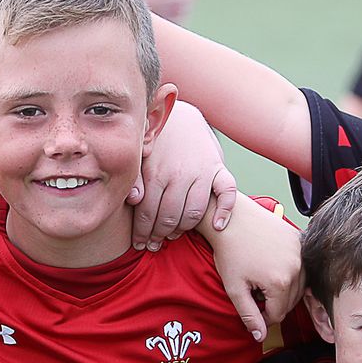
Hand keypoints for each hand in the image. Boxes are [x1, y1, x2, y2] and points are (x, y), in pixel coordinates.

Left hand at [132, 101, 236, 251]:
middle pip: (169, 216)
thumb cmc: (157, 142)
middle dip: (159, 235)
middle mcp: (180, 174)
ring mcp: (202, 171)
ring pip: (195, 211)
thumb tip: (134, 200)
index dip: (142, 232)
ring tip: (173, 237)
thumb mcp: (141, 157)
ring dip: (184, 229)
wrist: (181, 116)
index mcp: (156, 172)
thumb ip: (135, 179)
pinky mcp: (218, 168)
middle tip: (153, 246)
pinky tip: (218, 226)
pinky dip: (225, 211)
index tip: (139, 244)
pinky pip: (227, 192)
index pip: (147, 212)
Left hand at [207, 197, 301, 342]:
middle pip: (290, 301)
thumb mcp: (235, 289)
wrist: (233, 219)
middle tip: (254, 293)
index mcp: (281, 282)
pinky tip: (271, 266)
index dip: (263, 317)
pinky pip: (300, 266)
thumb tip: (260, 337)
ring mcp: (301, 252)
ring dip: (283, 289)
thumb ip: (249, 315)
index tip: (251, 308)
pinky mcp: (301, 241)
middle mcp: (297, 268)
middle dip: (273, 303)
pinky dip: (290, 272)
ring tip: (262, 280)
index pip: (278, 314)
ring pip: (299, 285)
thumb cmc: (230, 252)